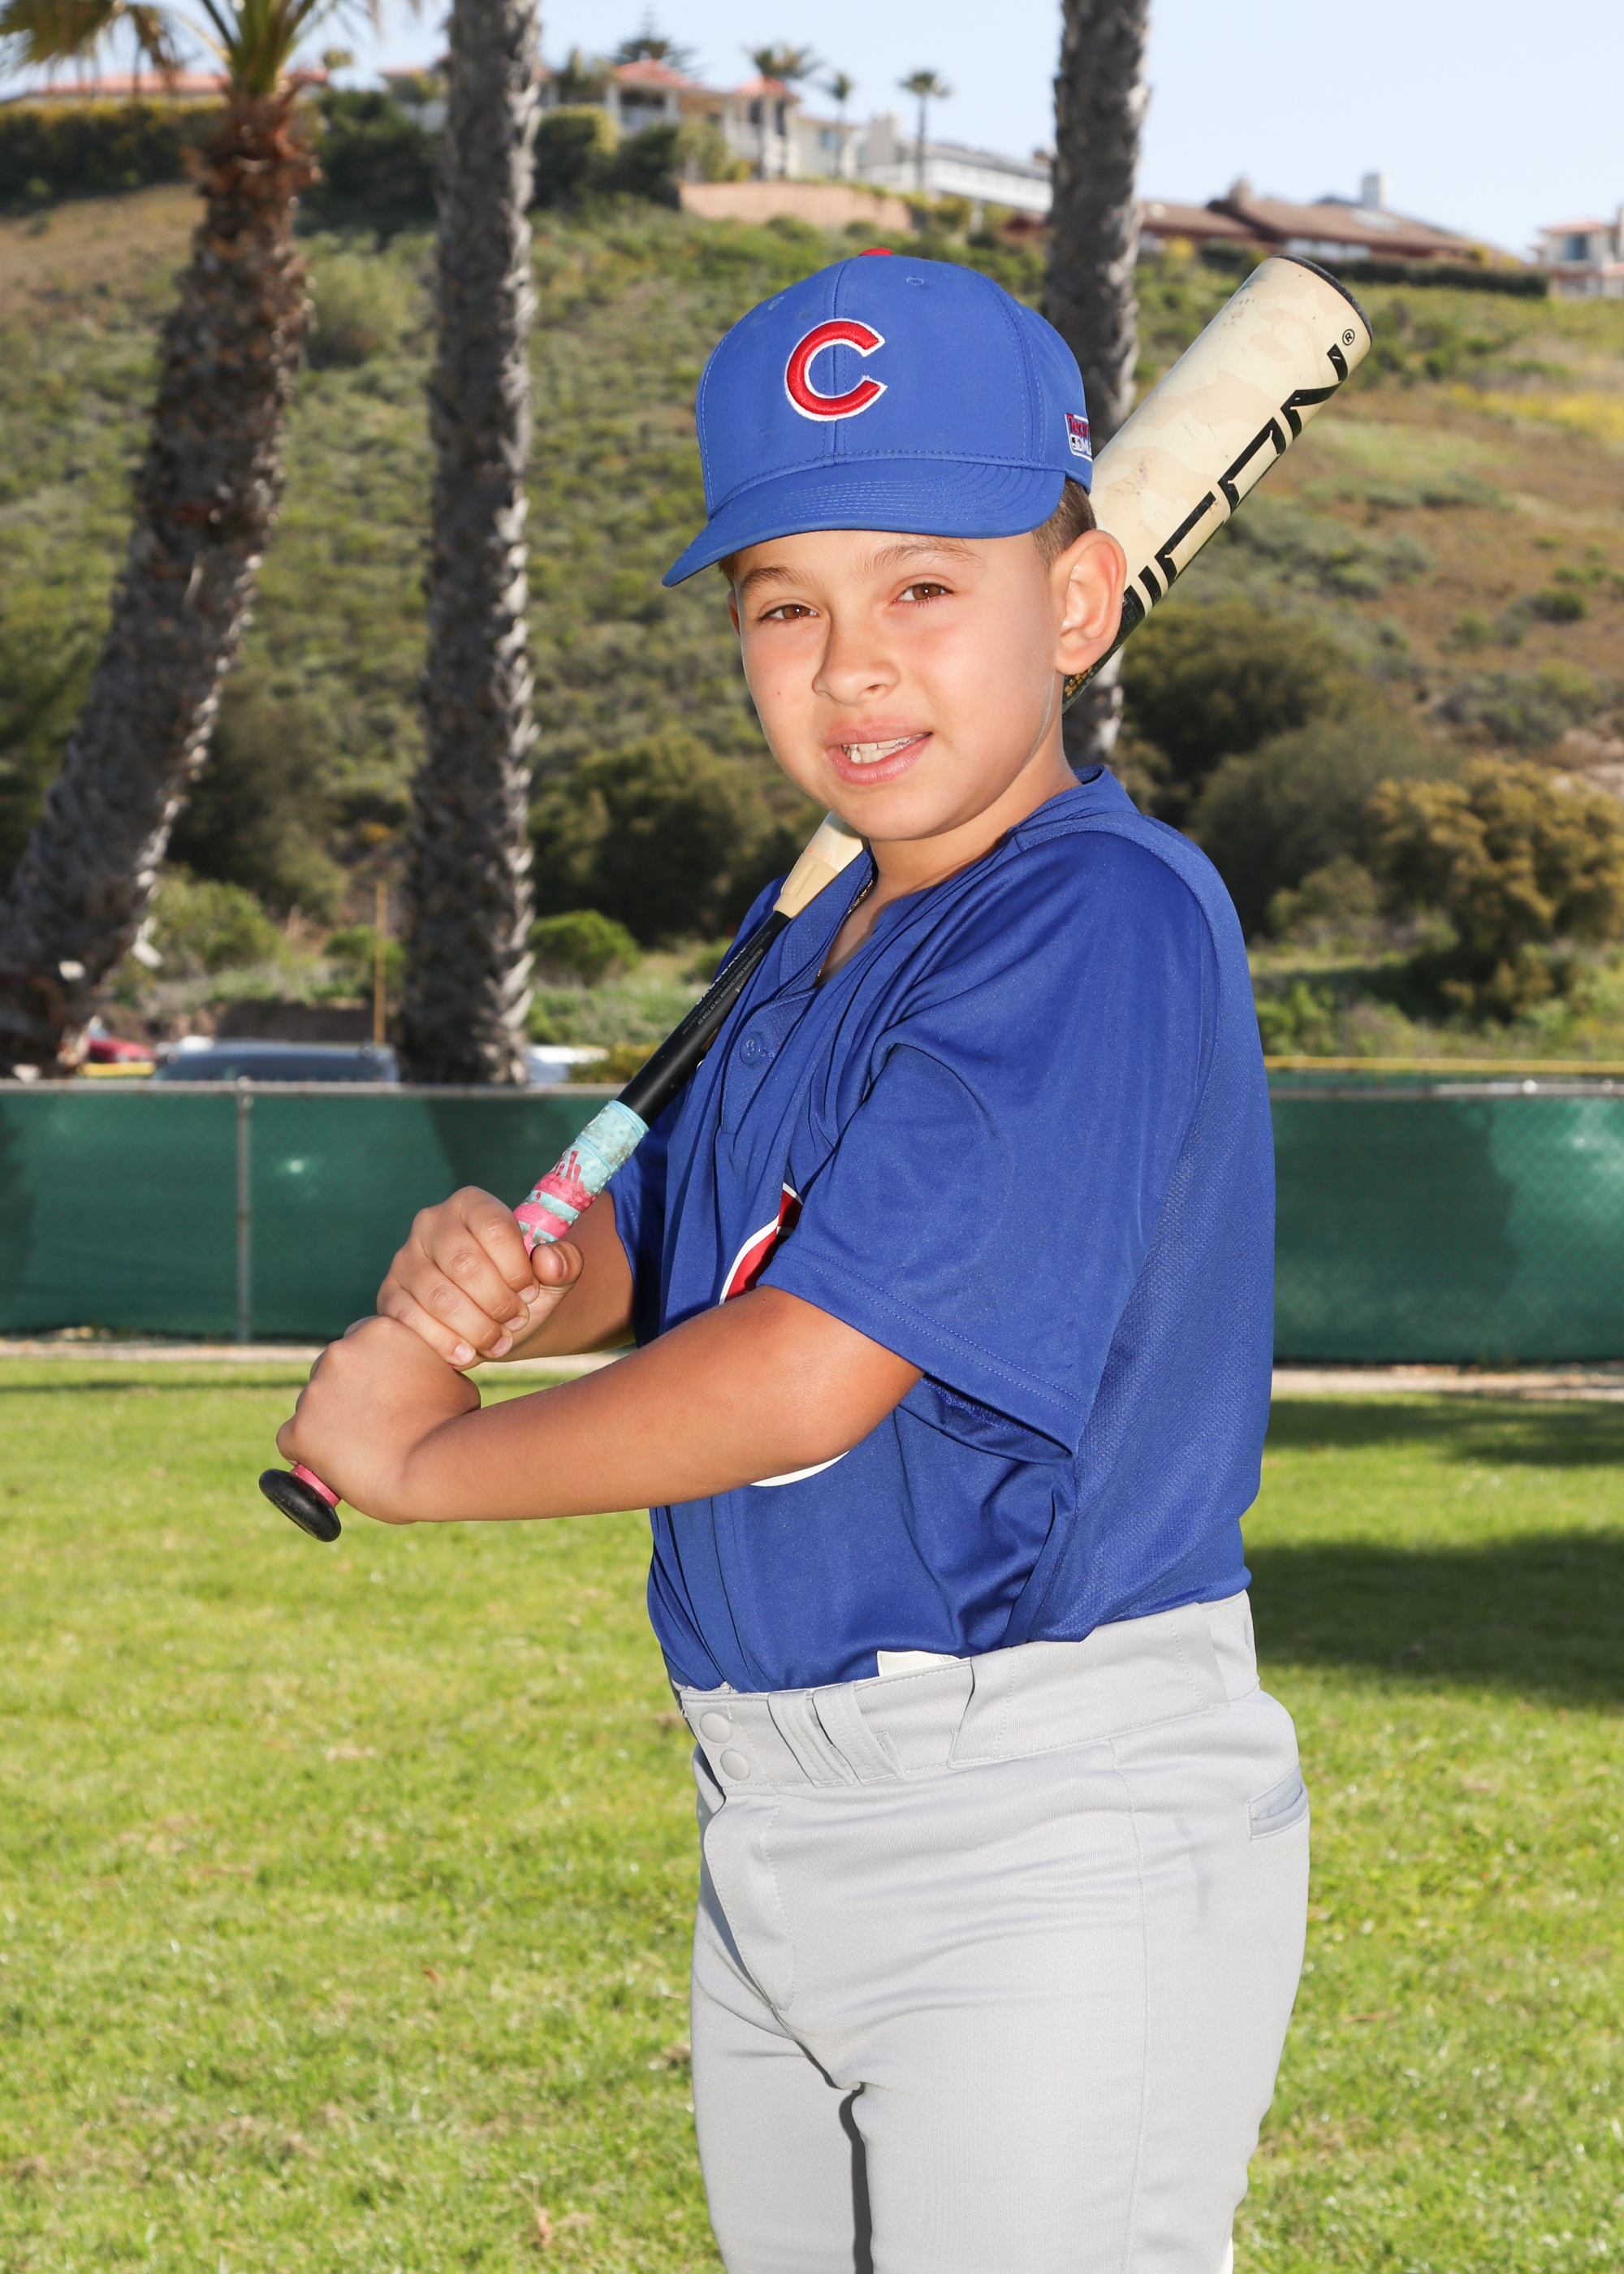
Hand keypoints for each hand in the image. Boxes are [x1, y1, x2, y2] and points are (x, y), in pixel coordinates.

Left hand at [275, 1315, 479, 1519]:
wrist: (433, 1467)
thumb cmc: (452, 1426)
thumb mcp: (449, 1377)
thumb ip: (423, 1367)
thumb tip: (419, 1379)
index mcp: (378, 1331)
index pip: (358, 1346)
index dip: (369, 1374)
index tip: (379, 1395)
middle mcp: (339, 1352)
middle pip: (330, 1372)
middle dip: (344, 1396)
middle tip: (370, 1425)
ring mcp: (315, 1390)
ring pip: (312, 1407)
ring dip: (328, 1424)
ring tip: (361, 1450)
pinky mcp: (298, 1429)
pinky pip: (293, 1441)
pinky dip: (309, 1453)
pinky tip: (335, 1464)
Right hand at [377, 1186, 583, 1365]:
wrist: (494, 1320)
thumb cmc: (523, 1289)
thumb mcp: (554, 1276)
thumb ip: (566, 1263)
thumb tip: (549, 1259)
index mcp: (471, 1204)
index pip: (494, 1227)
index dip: (518, 1267)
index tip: (530, 1291)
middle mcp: (431, 1223)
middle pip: (465, 1265)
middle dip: (498, 1302)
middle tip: (517, 1320)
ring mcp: (405, 1259)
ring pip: (439, 1297)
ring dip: (476, 1327)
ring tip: (499, 1341)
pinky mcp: (390, 1295)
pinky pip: (411, 1320)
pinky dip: (444, 1343)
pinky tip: (468, 1355)